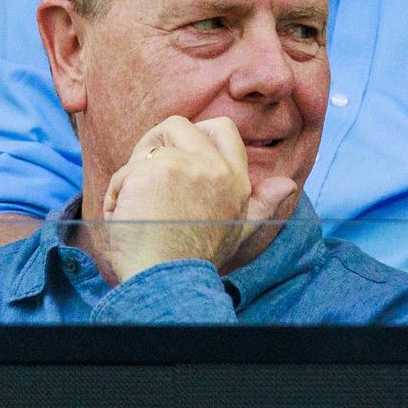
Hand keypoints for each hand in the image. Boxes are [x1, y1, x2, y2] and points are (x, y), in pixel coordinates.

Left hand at [102, 115, 298, 281]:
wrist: (170, 281)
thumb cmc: (198, 261)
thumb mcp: (239, 231)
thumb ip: (263, 205)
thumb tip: (288, 184)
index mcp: (235, 179)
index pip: (222, 129)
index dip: (195, 133)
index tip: (178, 156)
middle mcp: (214, 167)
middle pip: (177, 125)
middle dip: (155, 143)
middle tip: (147, 176)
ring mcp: (183, 165)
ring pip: (146, 149)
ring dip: (133, 175)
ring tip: (140, 209)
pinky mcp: (151, 171)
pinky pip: (125, 173)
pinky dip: (119, 195)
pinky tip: (129, 219)